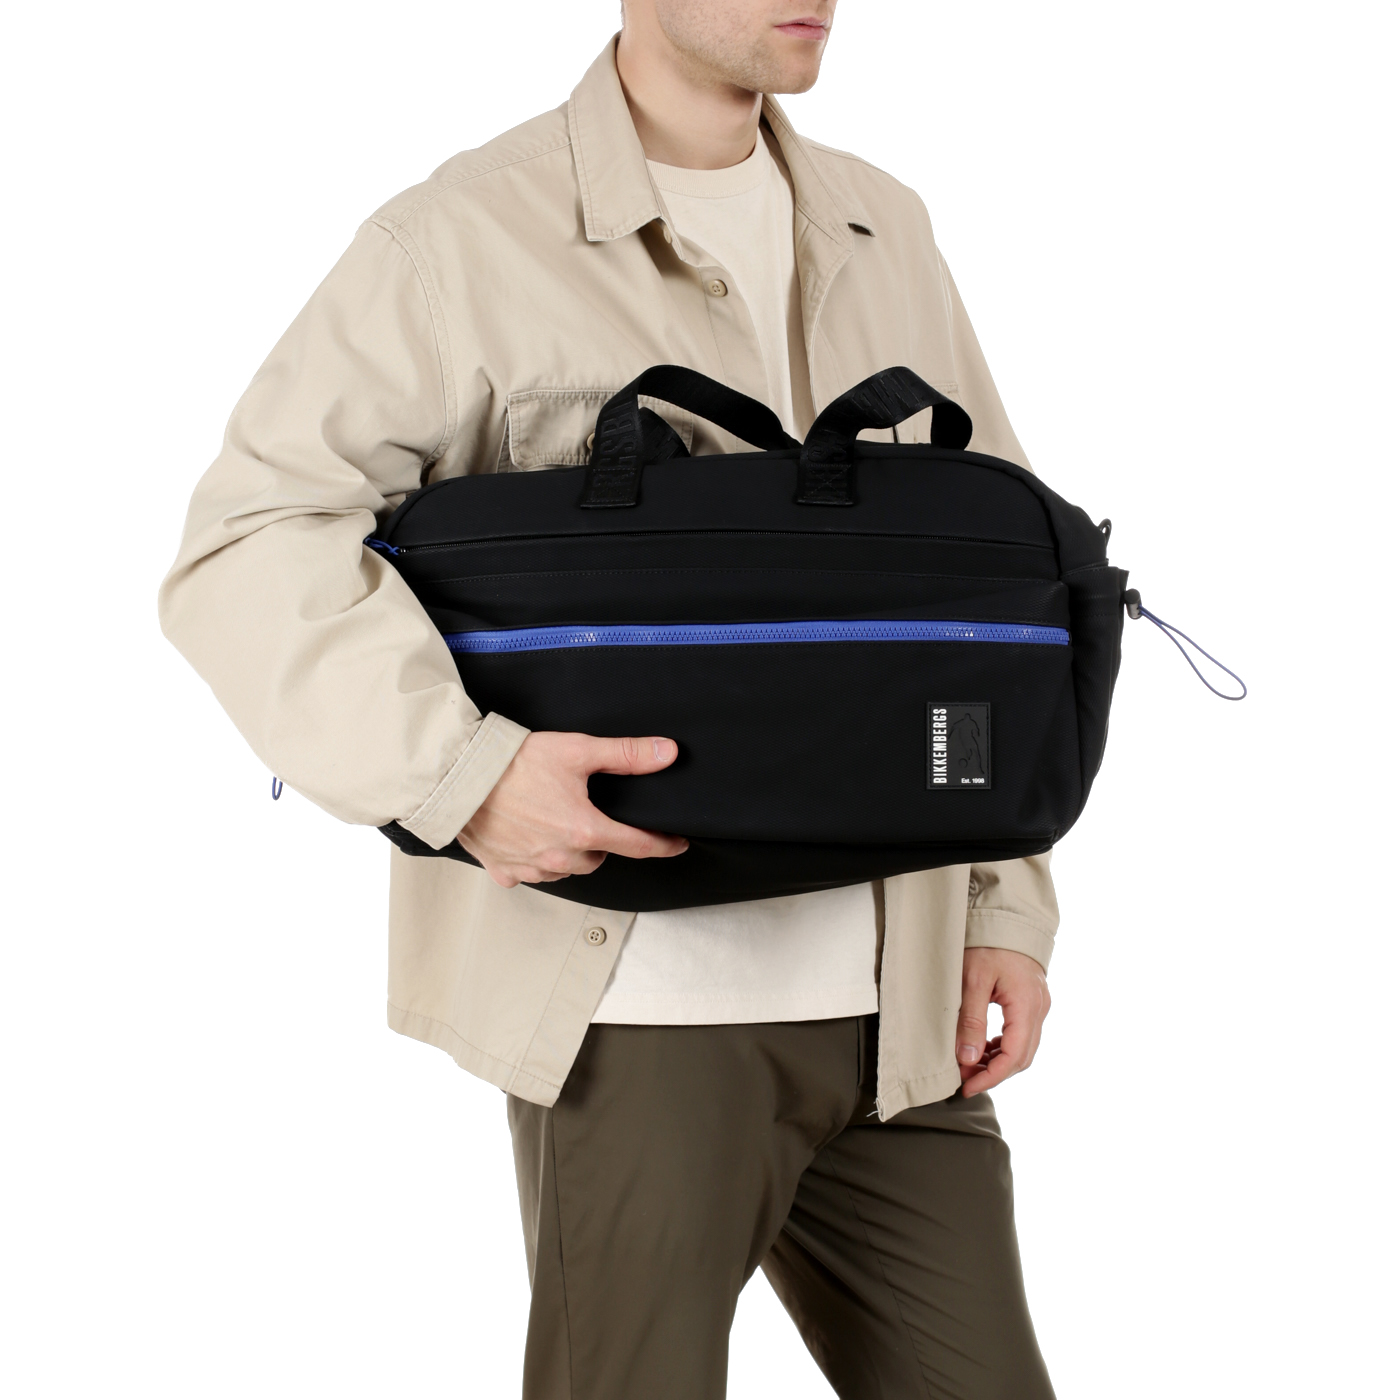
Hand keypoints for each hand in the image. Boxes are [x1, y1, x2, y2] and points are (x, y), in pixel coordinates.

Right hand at [457, 731, 688, 887]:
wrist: (457, 777)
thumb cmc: (512, 764)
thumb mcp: (577, 750)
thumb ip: (626, 755)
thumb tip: (666, 753)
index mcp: (584, 831)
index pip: (638, 845)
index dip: (663, 843)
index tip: (677, 842)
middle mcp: (560, 858)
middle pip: (599, 856)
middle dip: (601, 838)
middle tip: (586, 811)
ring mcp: (532, 868)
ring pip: (567, 868)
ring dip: (569, 851)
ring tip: (554, 819)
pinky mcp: (505, 870)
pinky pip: (531, 873)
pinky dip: (534, 859)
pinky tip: (527, 836)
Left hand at [956, 946, 1050, 1096]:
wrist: (1006, 916)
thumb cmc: (989, 944)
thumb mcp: (972, 980)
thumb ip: (971, 1021)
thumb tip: (968, 1060)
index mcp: (1027, 1006)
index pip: (1014, 1056)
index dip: (991, 1077)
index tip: (967, 1086)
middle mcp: (1039, 1009)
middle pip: (1022, 1057)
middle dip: (994, 1072)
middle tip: (965, 1079)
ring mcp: (1039, 1004)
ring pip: (1024, 1047)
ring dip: (999, 1061)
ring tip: (970, 1066)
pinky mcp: (1032, 1000)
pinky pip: (1023, 1033)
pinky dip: (1004, 1045)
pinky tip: (984, 1048)